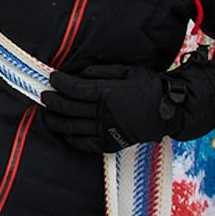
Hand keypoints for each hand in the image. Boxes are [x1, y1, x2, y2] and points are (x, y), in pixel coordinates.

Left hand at [39, 64, 186, 153]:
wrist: (171, 110)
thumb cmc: (150, 86)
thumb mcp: (127, 71)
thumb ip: (102, 71)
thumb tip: (80, 74)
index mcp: (109, 93)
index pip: (75, 89)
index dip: (60, 83)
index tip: (52, 78)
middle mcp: (106, 113)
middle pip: (70, 108)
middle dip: (53, 101)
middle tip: (43, 95)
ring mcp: (108, 130)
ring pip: (74, 127)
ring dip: (56, 121)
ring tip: (47, 114)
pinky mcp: (113, 143)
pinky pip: (86, 144)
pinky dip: (71, 139)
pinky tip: (63, 133)